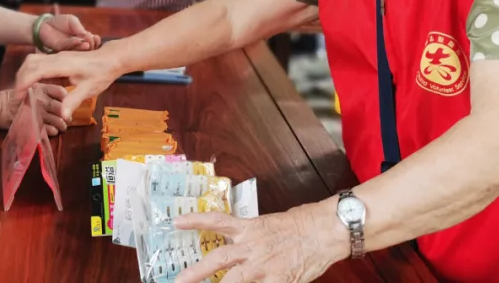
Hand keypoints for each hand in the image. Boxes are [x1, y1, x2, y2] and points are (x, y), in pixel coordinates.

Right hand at [0, 84, 68, 135]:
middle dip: (66, 113)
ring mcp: (36, 112)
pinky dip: (52, 131)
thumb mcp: (29, 86)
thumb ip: (44, 88)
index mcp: (39, 87)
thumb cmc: (15, 97)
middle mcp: (39, 99)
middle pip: (59, 107)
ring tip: (63, 126)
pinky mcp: (32, 124)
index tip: (68, 101)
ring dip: (61, 124)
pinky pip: (47, 129)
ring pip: (56, 119)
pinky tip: (54, 131)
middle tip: (69, 118)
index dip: (66, 97)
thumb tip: (62, 94)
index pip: (60, 91)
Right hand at [16, 48, 118, 120]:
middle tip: (19, 97)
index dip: (24, 83)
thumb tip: (62, 115)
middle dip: (20, 79)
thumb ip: (74, 100)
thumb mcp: (89, 89)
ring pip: (33, 60)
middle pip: (29, 63)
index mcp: (62, 65)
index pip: (35, 71)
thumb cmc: (102, 73)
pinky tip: (35, 86)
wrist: (111, 58)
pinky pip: (39, 62)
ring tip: (24, 92)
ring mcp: (57, 57)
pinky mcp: (59, 58)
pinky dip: (32, 72)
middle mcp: (56, 58)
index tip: (19, 97)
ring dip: (25, 74)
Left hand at [38, 13, 102, 52]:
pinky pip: (68, 48)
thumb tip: (86, 35)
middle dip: (91, 46)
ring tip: (87, 44)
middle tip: (92, 41)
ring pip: (78, 51)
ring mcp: (69, 49)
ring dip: (83, 48)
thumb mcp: (72, 20)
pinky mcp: (60, 50)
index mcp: (82, 38)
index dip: (95, 41)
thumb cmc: (60, 22)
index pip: (92, 42)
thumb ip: (79, 27)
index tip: (96, 38)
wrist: (45, 25)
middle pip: (87, 49)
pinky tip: (77, 41)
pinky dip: (73, 44)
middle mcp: (77, 45)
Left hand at [172, 204, 348, 282]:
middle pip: (219, 258)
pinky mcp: (279, 280)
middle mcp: (253, 247)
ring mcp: (265, 266)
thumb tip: (234, 244)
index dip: (196, 221)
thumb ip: (249, 235)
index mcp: (249, 229)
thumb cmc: (299, 224)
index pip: (217, 221)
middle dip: (197, 271)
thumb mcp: (268, 225)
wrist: (324, 230)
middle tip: (178, 280)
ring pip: (235, 281)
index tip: (175, 222)